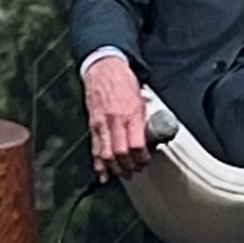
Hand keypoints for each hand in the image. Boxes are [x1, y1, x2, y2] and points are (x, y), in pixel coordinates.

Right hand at [82, 53, 152, 177]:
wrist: (104, 69)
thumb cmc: (123, 82)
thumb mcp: (140, 100)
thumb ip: (143, 121)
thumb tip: (150, 138)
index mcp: (131, 114)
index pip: (136, 145)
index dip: (142, 158)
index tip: (145, 161)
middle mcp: (115, 121)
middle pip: (121, 153)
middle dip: (129, 166)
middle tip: (134, 171)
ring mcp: (102, 124)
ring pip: (106, 154)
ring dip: (115, 168)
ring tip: (122, 174)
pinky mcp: (92, 125)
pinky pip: (95, 148)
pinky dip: (98, 163)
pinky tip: (102, 173)